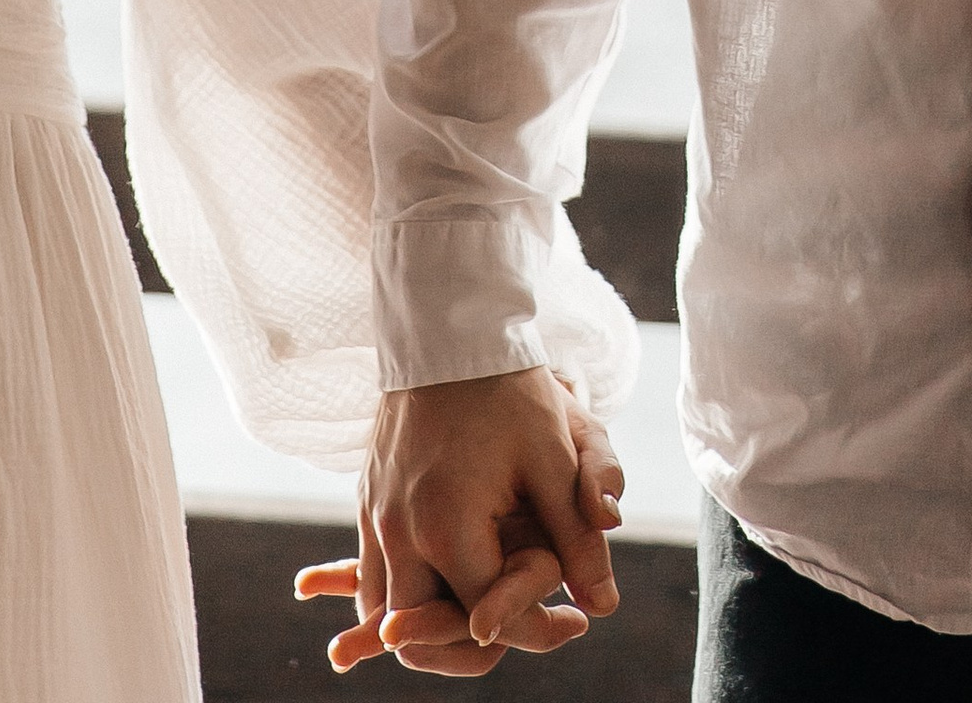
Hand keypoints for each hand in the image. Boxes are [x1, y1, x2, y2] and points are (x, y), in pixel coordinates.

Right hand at [299, 369, 623, 671]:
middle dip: (468, 646)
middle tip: (521, 625)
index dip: (539, 630)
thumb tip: (604, 605)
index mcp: (446, 529)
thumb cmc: (507, 389)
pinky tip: (447, 579)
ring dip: (428, 624)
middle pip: (418, 635)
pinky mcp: (368, 498)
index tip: (576, 621)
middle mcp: (398, 532)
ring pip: (385, 611)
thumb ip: (578, 536)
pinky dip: (402, 593)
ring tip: (486, 608)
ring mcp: (375, 515)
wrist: (447, 324)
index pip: (488, 620)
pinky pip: (372, 572)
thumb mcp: (555, 457)